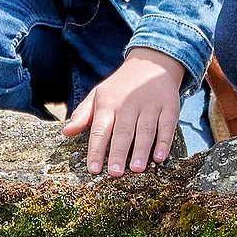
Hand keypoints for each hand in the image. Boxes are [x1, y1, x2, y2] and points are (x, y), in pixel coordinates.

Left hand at [62, 48, 186, 174]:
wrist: (150, 63)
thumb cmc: (120, 87)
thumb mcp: (98, 95)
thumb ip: (82, 115)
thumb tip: (66, 132)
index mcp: (108, 104)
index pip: (100, 129)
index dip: (97, 150)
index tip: (94, 169)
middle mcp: (129, 105)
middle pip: (123, 132)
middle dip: (119, 153)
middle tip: (115, 173)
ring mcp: (150, 105)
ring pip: (145, 130)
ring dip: (141, 150)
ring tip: (136, 169)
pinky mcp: (169, 106)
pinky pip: (167, 126)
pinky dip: (164, 142)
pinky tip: (159, 158)